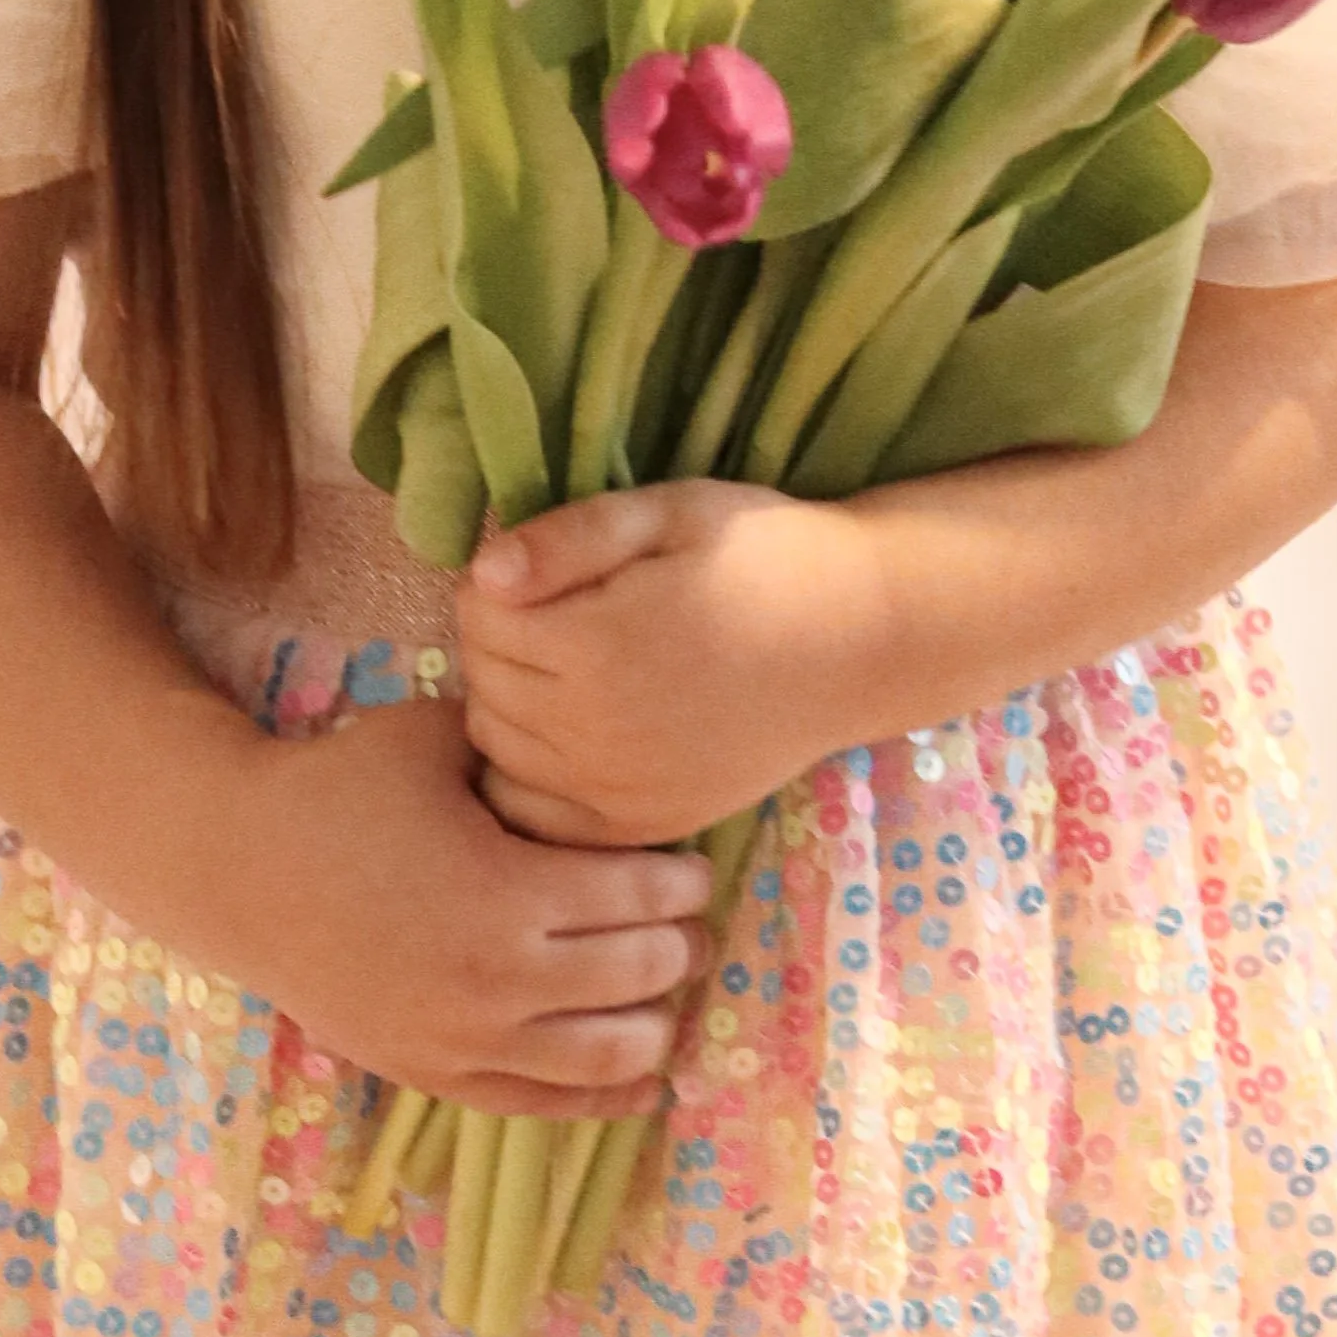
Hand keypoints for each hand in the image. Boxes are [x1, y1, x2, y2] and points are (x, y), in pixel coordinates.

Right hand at [204, 692, 713, 1119]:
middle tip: (692, 924)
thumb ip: (520, 743)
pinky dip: (606, 1098)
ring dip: (655, 1023)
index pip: (638, 898)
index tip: (694, 869)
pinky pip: (545, 1106)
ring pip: (607, 1056)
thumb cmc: (340, 788)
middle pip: (637, 974)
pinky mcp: (436, 1075)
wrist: (238, 869)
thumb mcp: (436, 739)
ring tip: (667, 993)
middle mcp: (498, 980)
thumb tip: (596, 731)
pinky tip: (645, 1082)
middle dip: (680, 946)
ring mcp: (466, 1040)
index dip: (680, 883)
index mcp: (506, 890)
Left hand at [457, 479, 887, 846]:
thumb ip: (569, 537)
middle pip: (483, 685)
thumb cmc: (763, 556)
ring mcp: (621, 791)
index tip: (542, 570)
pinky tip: (572, 732)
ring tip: (565, 666)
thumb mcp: (669, 512)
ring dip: (510, 706)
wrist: (858, 638)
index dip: (497, 584)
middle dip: (498, 643)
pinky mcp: (645, 824)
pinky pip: (540, 815)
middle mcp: (597, 733)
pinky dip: (533, 775)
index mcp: (595, 646)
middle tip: (553, 612)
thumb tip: (483, 576)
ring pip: (499, 751)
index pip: (477, 617)